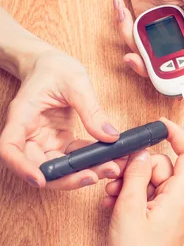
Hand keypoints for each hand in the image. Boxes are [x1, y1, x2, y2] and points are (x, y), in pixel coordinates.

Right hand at [0, 47, 121, 189]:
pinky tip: (111, 160)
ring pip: (58, 169)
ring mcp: (43, 141)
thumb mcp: (75, 82)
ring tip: (112, 168)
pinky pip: (73, 160)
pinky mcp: (58, 143)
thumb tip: (110, 136)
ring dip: (83, 173)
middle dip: (66, 178)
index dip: (22, 168)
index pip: (9, 148)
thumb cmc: (54, 68)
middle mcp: (29, 134)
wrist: (51, 65)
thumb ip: (91, 109)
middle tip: (95, 176)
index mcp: (22, 116)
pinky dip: (90, 163)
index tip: (40, 181)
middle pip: (38, 167)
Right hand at [105, 118, 183, 245]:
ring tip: (111, 199)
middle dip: (138, 168)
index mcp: (182, 196)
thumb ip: (136, 175)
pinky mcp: (164, 221)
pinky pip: (151, 198)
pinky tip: (115, 207)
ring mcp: (174, 212)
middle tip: (115, 180)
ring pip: (154, 182)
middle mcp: (183, 202)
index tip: (158, 126)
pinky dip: (133, 198)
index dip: (177, 135)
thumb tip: (142, 153)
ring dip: (131, 184)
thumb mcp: (129, 208)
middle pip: (164, 167)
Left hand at [114, 0, 183, 77]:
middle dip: (150, 66)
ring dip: (130, 43)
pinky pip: (132, 41)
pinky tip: (120, 8)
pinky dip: (123, 28)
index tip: (173, 73)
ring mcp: (160, 35)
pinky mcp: (143, 32)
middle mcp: (179, 34)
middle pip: (170, 66)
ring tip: (124, 16)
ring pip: (147, 57)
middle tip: (134, 57)